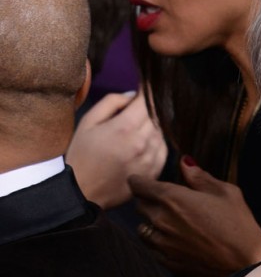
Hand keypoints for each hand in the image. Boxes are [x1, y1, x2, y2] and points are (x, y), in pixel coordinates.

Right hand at [67, 90, 167, 208]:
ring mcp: (151, 159)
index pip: (147, 101)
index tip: (146, 86)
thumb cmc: (82, 154)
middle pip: (157, 116)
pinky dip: (157, 143)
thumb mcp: (89, 121)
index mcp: (125, 127)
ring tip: (137, 129)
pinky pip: (163, 150)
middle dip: (149, 109)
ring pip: (162, 133)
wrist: (82, 191)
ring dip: (153, 126)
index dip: (148, 90)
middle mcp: (143, 142)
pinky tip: (143, 144)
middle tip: (138, 108)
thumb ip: (112, 102)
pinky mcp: (155, 173)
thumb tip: (133, 95)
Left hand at [129, 158, 260, 276]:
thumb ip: (200, 177)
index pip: (139, 184)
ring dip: (150, 223)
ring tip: (167, 223)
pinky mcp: (169, 263)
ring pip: (142, 229)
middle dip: (148, 200)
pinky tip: (172, 242)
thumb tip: (185, 163)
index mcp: (173, 198)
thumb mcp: (225, 192)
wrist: (247, 263)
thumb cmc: (240, 224)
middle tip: (164, 202)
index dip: (140, 181)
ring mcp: (163, 244)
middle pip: (140, 206)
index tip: (145, 182)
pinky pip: (151, 250)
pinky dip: (157, 243)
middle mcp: (162, 220)